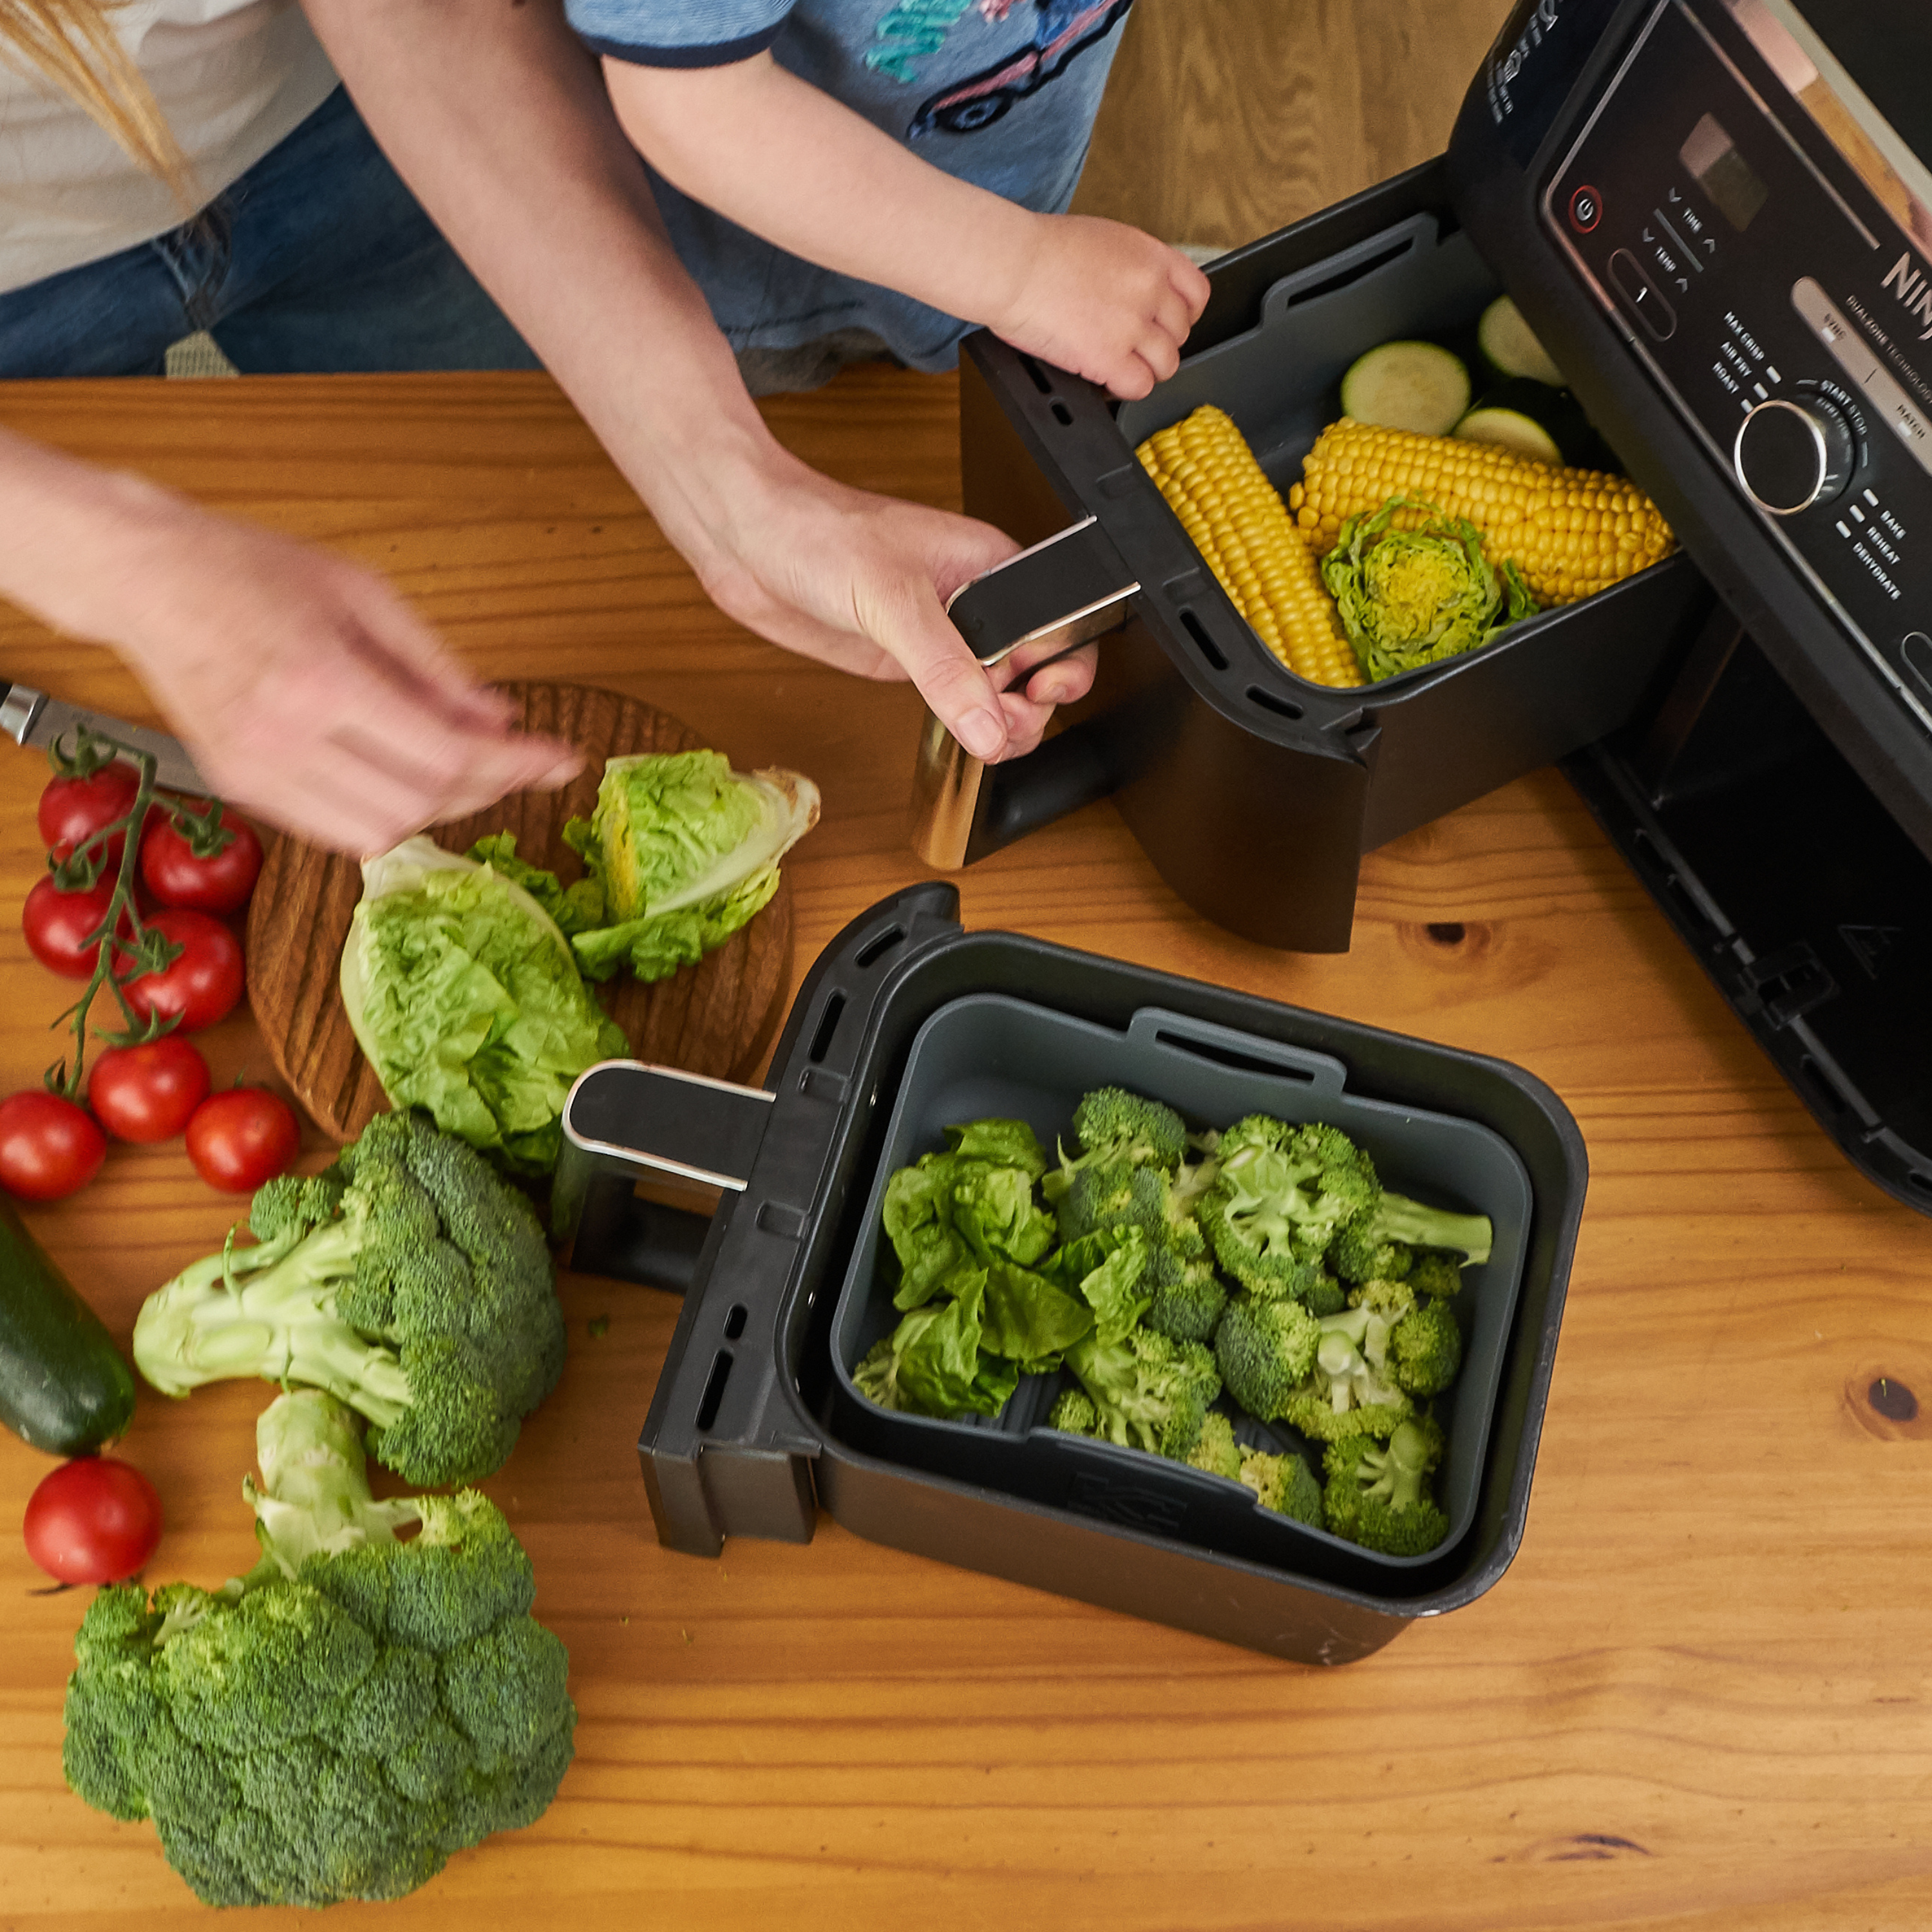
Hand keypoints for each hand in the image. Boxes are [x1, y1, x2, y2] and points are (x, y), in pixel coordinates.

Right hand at [77, 485, 580, 852]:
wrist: (145, 578)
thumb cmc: (250, 569)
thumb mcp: (363, 594)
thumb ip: (438, 668)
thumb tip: (503, 721)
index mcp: (320, 683)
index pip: (445, 756)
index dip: (515, 765)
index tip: (561, 757)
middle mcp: (284, 742)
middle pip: (420, 805)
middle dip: (486, 789)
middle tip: (519, 759)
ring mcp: (255, 775)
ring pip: (380, 833)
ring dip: (438, 809)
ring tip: (466, 767)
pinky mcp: (239, 790)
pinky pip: (336, 830)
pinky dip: (387, 813)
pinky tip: (408, 775)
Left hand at [661, 442, 1095, 763]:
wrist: (747, 541)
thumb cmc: (819, 531)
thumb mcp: (892, 599)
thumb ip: (945, 668)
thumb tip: (986, 725)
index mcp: (993, 566)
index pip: (1059, 626)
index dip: (1061, 669)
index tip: (1038, 696)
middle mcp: (977, 602)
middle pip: (1036, 671)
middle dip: (1030, 710)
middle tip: (1001, 730)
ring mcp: (944, 636)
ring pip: (998, 695)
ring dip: (1001, 728)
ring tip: (983, 739)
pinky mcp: (909, 662)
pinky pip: (956, 703)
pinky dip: (965, 728)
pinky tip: (958, 736)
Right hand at [989, 214, 1210, 400]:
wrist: (1013, 265)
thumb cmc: (1040, 250)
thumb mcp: (1103, 239)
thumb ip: (1131, 266)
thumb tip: (1136, 291)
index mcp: (1151, 256)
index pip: (1197, 294)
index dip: (1184, 314)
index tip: (1167, 323)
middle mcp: (1149, 290)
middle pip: (1181, 333)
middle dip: (1158, 343)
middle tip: (1131, 345)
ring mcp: (1132, 326)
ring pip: (1166, 365)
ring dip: (1144, 368)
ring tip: (1118, 364)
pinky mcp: (1109, 357)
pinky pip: (1139, 386)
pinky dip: (1124, 387)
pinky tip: (1106, 378)